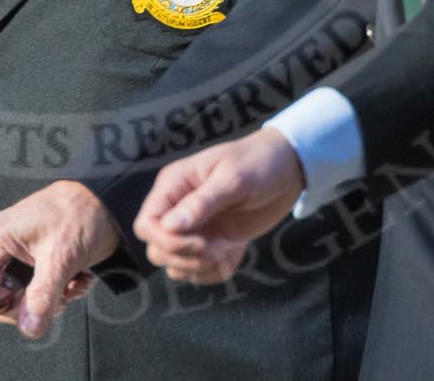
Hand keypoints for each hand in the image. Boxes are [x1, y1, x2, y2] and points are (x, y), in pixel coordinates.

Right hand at [0, 181, 111, 339]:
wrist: (108, 198)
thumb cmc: (80, 211)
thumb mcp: (60, 258)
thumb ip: (42, 296)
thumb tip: (29, 327)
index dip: (4, 304)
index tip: (28, 309)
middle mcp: (5, 245)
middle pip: (7, 294)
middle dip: (36, 302)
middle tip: (59, 297)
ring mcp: (23, 251)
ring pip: (29, 293)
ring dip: (55, 296)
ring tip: (73, 283)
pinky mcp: (40, 256)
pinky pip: (44, 285)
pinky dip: (64, 287)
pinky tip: (78, 278)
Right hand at [132, 129, 305, 283]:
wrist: (286, 169)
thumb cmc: (257, 163)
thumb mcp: (232, 179)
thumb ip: (201, 203)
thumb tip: (169, 227)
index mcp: (174, 186)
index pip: (146, 224)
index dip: (167, 241)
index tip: (200, 242)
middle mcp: (177, 209)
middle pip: (156, 249)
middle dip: (185, 258)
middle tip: (217, 249)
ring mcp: (194, 229)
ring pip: (175, 264)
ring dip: (201, 267)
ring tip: (228, 251)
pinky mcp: (211, 243)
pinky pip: (200, 270)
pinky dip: (217, 271)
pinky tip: (236, 253)